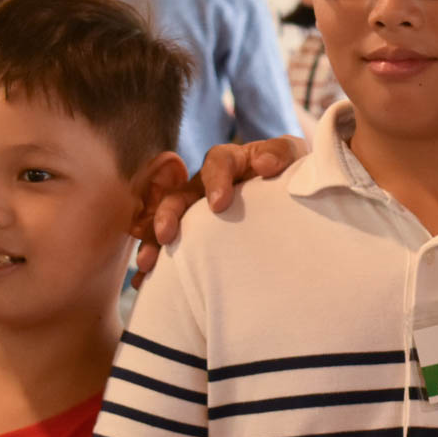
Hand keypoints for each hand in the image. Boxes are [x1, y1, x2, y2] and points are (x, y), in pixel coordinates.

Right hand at [133, 135, 306, 286]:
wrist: (287, 191)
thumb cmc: (287, 170)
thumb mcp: (291, 155)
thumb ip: (280, 153)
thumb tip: (265, 165)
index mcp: (230, 161)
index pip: (218, 161)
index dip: (216, 180)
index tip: (219, 204)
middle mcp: (205, 183)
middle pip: (180, 194)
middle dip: (169, 214)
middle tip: (166, 234)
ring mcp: (195, 208)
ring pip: (167, 221)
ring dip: (152, 241)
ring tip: (147, 263)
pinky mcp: (193, 232)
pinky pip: (168, 246)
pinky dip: (157, 265)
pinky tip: (146, 283)